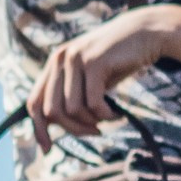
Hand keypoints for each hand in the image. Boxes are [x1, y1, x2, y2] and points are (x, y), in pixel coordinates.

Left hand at [27, 7, 180, 149]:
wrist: (146, 32)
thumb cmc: (118, 60)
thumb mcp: (89, 77)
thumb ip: (72, 95)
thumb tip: (56, 125)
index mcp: (54, 63)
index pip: (34, 101)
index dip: (38, 128)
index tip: (48, 149)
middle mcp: (59, 59)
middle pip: (51, 111)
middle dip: (73, 129)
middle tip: (94, 132)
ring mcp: (75, 59)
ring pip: (72, 110)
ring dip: (91, 122)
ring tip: (107, 118)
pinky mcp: (95, 63)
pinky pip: (92, 103)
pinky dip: (105, 115)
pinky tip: (116, 114)